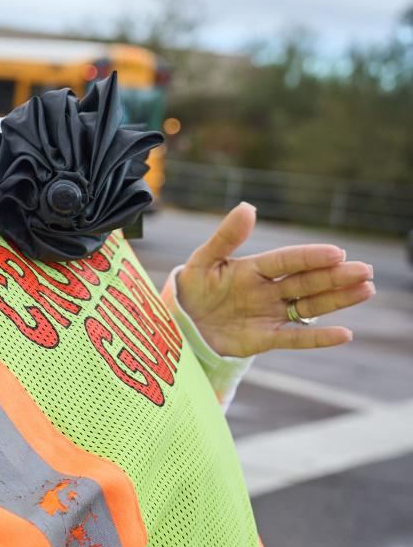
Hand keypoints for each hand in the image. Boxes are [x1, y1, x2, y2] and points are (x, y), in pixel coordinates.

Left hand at [175, 203, 374, 357]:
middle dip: (335, 276)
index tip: (337, 253)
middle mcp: (267, 290)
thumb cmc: (193, 287)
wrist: (181, 322)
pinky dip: (318, 338)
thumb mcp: (203, 261)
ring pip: (309, 306)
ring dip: (337, 299)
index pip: (287, 260)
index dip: (310, 257)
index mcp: (253, 268)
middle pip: (306, 282)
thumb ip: (225, 238)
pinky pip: (295, 338)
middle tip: (364, 270)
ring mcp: (269, 314)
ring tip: (365, 290)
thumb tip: (248, 207)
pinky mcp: (265, 339)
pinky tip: (345, 334)